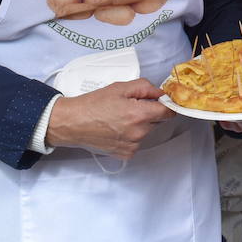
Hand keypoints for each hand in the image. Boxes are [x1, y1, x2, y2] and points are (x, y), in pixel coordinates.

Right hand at [45, 79, 171, 158]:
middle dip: (149, 113)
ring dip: (139, 125)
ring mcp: (132, 145)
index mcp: (140, 115)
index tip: (161, 102)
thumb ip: (145, 88)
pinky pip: (136, 143)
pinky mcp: (125, 154)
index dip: (166, 105)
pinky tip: (117, 129)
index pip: (168, 112)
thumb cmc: (94, 104)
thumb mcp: (120, 87)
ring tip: (119, 118)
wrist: (72, 123)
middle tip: (131, 107)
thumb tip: (161, 93)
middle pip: (156, 121)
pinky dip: (131, 136)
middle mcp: (139, 133)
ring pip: (146, 132)